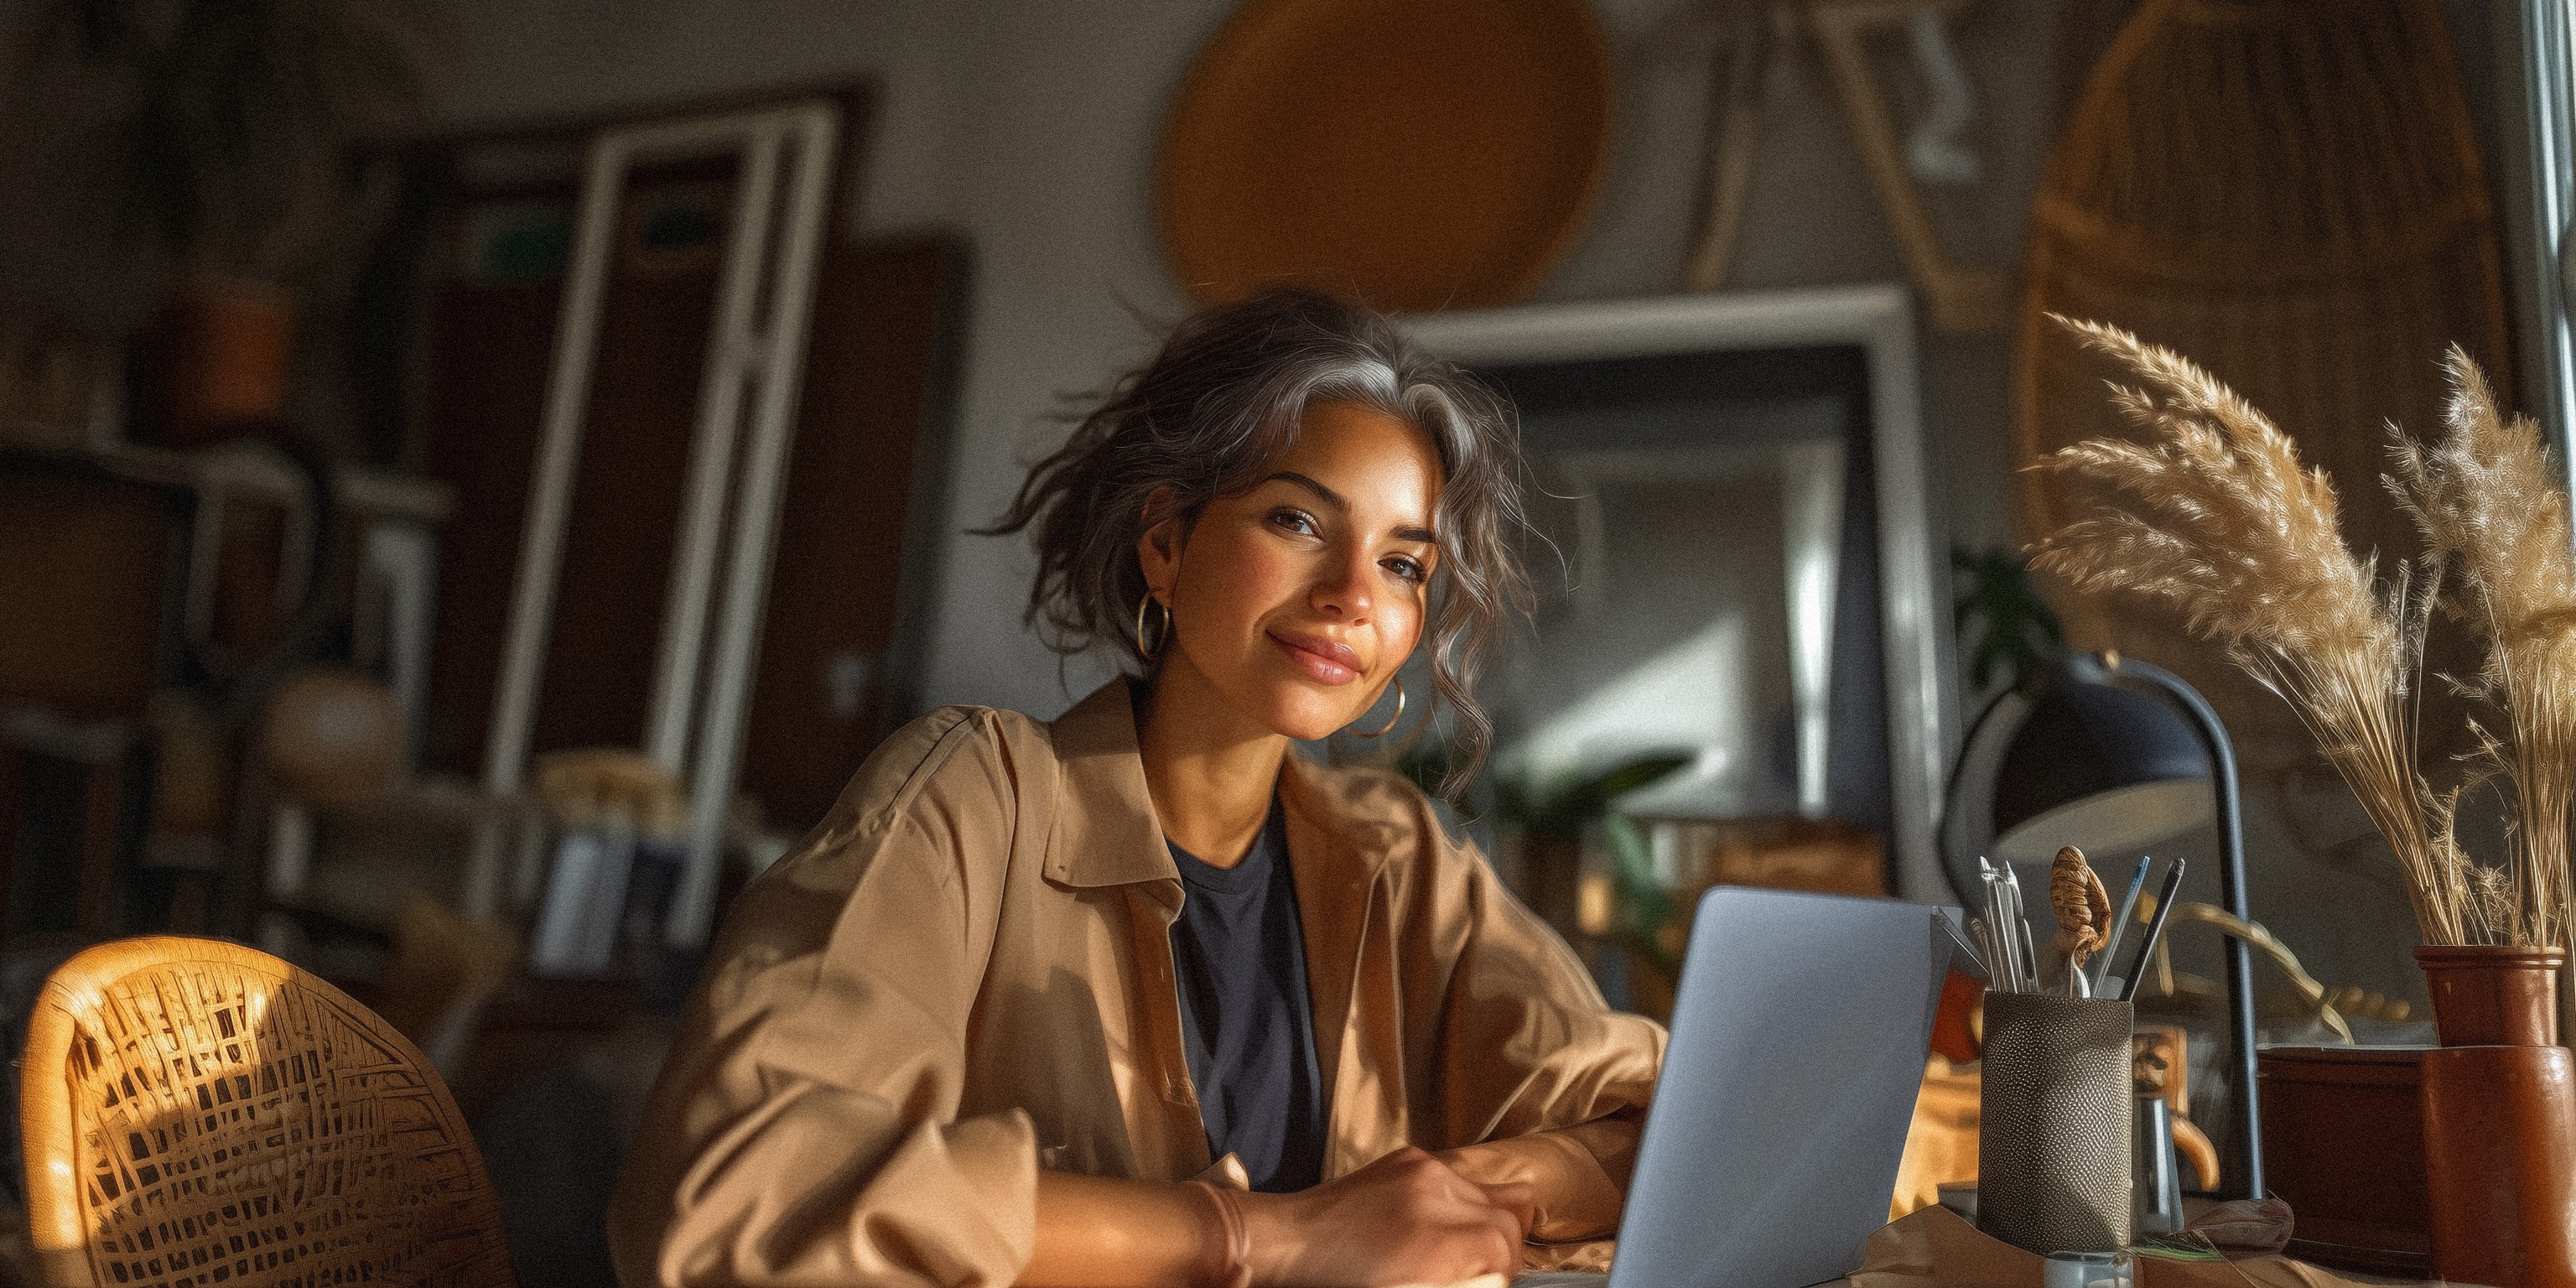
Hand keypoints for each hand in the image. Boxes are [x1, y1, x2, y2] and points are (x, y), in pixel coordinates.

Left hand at [1237, 1146, 1531, 1285]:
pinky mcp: (1408, 1158)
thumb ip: (1461, 1276)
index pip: (1506, 1244)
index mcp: (1436, 1239)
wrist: (1286, 1243)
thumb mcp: (1412, 1287)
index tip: (1490, 1280)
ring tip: (1459, 1244)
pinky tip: (1432, 1221)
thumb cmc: (1339, 1280)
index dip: (1506, 1269)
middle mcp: (1434, 1194)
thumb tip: (1493, 1273)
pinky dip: (1455, 1200)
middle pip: (1509, 1214)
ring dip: (1483, 1219)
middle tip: (1481, 1267)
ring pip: (1489, 1190)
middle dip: (1503, 1245)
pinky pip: (1456, 1177)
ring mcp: (1422, 1169)